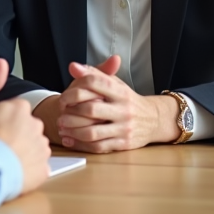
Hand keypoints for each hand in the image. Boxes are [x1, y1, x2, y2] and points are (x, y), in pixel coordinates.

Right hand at [0, 92, 50, 193]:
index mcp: (20, 108)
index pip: (17, 108)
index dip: (5, 117)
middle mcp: (35, 125)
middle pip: (28, 127)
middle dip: (18, 134)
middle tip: (1, 143)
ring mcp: (41, 147)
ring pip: (34, 147)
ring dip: (24, 151)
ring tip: (6, 159)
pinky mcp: (43, 167)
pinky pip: (37, 167)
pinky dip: (28, 169)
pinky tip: (14, 171)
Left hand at [55, 55, 179, 152]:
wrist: (155, 120)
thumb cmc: (128, 100)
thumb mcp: (116, 84)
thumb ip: (94, 74)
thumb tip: (73, 66)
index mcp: (121, 92)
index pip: (94, 84)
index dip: (74, 89)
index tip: (63, 96)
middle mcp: (124, 110)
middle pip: (90, 109)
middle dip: (70, 113)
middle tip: (59, 114)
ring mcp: (124, 128)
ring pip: (92, 132)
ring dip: (73, 131)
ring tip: (61, 127)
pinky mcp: (123, 144)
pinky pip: (98, 147)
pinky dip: (81, 144)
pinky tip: (69, 140)